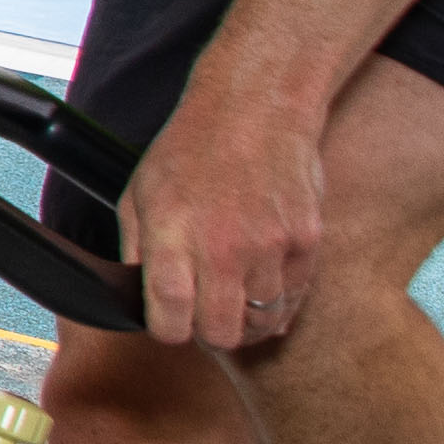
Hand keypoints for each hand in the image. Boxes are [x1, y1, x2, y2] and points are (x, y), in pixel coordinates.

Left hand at [122, 60, 329, 354]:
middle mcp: (223, 247)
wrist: (255, 110)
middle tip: (204, 315)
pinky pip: (294, 299)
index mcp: (172, 235)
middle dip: (207, 332)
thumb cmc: (190, 149)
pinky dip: (278, 302)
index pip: (169, 319)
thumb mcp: (138, 193)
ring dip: (246, 319)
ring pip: (261, 322)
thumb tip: (136, 297)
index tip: (169, 321)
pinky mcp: (307, 243)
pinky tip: (261, 281)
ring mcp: (271, 246)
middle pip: (220, 334)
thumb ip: (136, 250)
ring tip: (234, 298)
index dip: (167, 330)